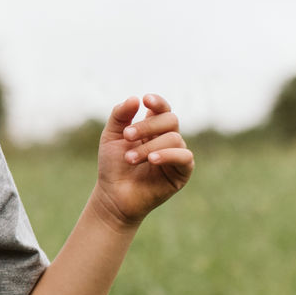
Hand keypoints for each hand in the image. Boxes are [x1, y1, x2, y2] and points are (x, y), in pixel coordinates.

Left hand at [94, 93, 193, 227]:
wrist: (113, 196)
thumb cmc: (113, 166)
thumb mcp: (111, 136)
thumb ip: (120, 115)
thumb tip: (135, 98)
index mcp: (152, 128)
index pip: (162, 109)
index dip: (157, 102)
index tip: (145, 100)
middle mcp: (167, 139)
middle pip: (170, 120)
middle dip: (147, 126)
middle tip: (127, 136)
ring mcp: (176, 155)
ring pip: (174, 138)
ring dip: (149, 147)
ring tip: (129, 159)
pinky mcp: (182, 173)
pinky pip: (184, 157)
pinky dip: (168, 155)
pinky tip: (152, 160)